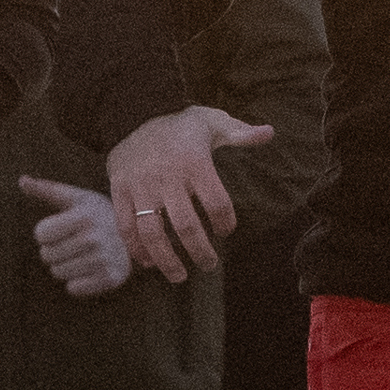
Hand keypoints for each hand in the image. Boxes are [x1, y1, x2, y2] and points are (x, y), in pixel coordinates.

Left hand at [20, 177, 132, 297]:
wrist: (136, 235)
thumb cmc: (98, 214)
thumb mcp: (75, 198)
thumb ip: (47, 190)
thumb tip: (21, 180)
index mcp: (84, 216)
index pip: (40, 234)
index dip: (46, 232)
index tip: (61, 228)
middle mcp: (95, 238)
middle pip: (47, 256)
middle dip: (54, 250)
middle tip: (72, 243)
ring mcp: (104, 259)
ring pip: (58, 273)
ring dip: (64, 266)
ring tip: (81, 255)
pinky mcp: (111, 278)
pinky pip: (73, 288)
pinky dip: (76, 282)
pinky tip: (89, 269)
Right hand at [103, 104, 277, 282]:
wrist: (132, 113)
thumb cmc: (180, 124)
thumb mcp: (211, 122)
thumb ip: (240, 133)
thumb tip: (270, 133)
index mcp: (194, 162)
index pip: (217, 203)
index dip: (226, 223)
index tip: (226, 231)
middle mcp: (167, 176)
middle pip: (186, 226)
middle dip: (200, 252)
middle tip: (209, 265)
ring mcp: (141, 186)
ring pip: (153, 233)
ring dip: (167, 260)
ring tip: (179, 276)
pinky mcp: (120, 191)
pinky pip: (126, 226)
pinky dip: (136, 249)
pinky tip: (149, 263)